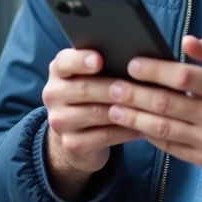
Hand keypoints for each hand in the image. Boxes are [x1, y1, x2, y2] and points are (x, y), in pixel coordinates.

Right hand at [41, 48, 141, 199]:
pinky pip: (104, 136)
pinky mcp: (72, 143)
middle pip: (84, 88)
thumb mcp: (92, 77)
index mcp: (59, 71)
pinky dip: (126, 131)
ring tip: (148, 106)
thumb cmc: (93, 96)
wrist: (77, 135)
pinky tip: (142, 127)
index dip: (81, 60)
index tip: (99, 60)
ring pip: (96, 113)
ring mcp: (60, 121)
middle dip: (113, 87)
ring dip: (125, 110)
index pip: (65, 62)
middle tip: (139, 86)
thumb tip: (136, 58)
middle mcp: (53, 94)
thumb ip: (104, 64)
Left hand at [107, 35, 201, 176]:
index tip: (133, 63)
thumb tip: (186, 40)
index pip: (183, 77)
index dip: (154, 70)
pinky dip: (150, 137)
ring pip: (162, 130)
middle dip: (134, 95)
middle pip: (166, 105)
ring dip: (133, 119)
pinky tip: (134, 126)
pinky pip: (171, 148)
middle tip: (113, 86)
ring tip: (113, 108)